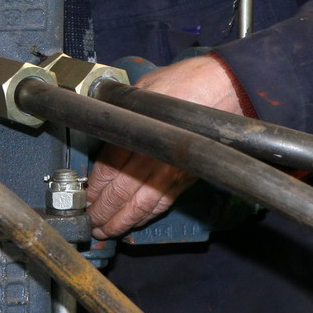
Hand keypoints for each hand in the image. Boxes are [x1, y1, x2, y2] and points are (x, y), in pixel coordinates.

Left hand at [85, 54, 243, 238]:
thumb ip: (125, 107)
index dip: (93, 187)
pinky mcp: (187, 178)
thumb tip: (108, 117)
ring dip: (121, 221)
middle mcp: (153, 157)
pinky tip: (135, 222)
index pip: (107, 168)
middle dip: (101, 211)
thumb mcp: (145, 87)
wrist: (227, 88)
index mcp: (139, 134)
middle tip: (89, 221)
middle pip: (119, 192)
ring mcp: (171, 171)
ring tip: (106, 230)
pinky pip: (162, 203)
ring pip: (139, 205)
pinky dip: (146, 216)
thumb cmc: (190, 81)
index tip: (85, 196)